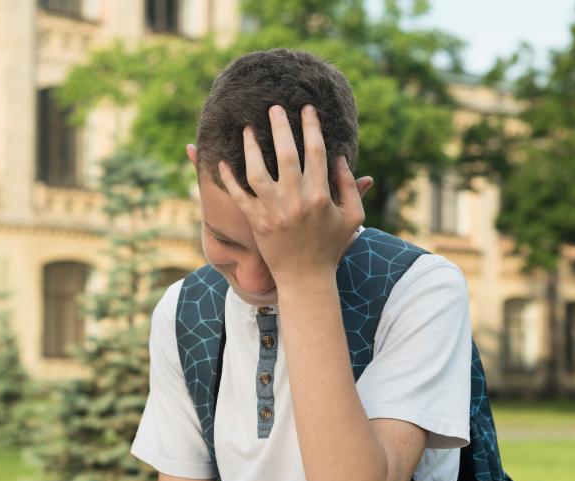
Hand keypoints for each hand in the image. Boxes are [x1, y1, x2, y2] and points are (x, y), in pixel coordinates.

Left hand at [217, 104, 370, 288]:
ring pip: (257, 171)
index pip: (316, 152)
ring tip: (246, 128)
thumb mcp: (352, 218)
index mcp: (320, 197)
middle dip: (280, 127)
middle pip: (286, 154)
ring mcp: (274, 212)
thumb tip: (340, 157)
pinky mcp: (257, 222)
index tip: (307, 109)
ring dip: (250, 147)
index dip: (311, 127)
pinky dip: (229, 179)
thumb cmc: (332, 247)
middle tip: (273, 107)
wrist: (307, 279)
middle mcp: (296, 201)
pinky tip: (222, 161)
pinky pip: (239, 196)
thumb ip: (350, 187)